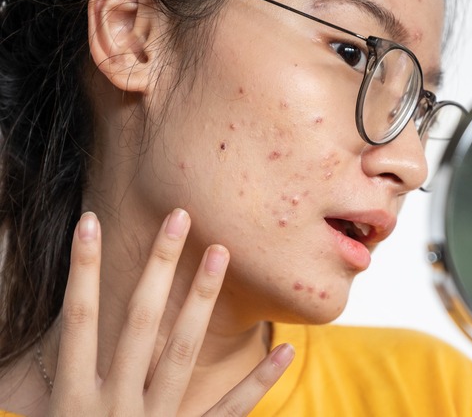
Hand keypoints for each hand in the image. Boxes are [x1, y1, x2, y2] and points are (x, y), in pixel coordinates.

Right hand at [49, 210, 292, 415]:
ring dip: (201, 301)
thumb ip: (40, 394)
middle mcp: (116, 406)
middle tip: (181, 219)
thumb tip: (66, 335)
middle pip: (138, 323)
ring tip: (222, 254)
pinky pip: (228, 410)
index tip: (90, 221)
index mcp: (74, 401)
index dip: (82, 271)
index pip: (78, 322)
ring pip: (183, 352)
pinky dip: (258, 382)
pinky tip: (286, 348)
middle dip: (157, 269)